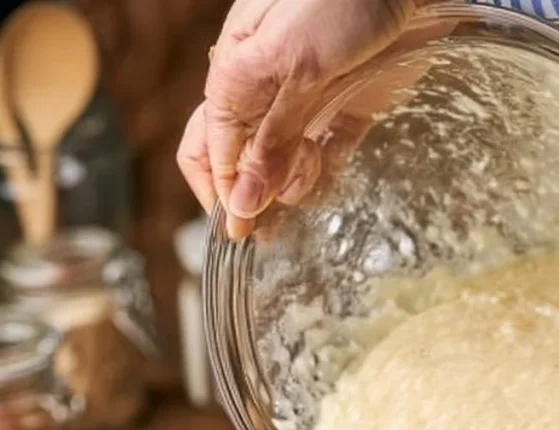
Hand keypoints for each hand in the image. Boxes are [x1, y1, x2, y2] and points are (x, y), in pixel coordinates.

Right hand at [178, 0, 417, 239]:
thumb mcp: (294, 64)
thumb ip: (269, 135)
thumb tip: (242, 201)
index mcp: (237, 74)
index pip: (210, 147)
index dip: (221, 190)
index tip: (238, 228)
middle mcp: (266, 92)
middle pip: (240, 160)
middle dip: (247, 199)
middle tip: (261, 236)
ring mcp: (307, 103)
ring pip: (281, 165)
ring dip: (285, 190)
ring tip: (299, 195)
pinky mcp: (348, 110)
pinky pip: (326, 157)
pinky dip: (320, 179)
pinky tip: (317, 190)